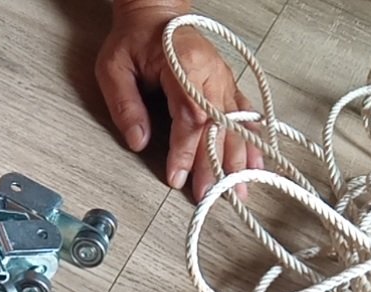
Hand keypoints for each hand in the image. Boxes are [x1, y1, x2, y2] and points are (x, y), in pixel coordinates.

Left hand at [96, 0, 261, 200]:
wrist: (156, 13)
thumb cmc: (134, 39)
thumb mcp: (114, 67)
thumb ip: (125, 104)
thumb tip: (138, 141)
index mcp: (183, 64)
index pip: (190, 116)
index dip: (186, 150)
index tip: (178, 177)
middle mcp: (211, 73)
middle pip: (218, 126)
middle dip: (215, 165)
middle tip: (212, 195)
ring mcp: (224, 79)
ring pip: (236, 124)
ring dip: (239, 159)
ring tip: (241, 189)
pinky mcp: (228, 84)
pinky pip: (245, 115)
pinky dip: (252, 140)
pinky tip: (257, 163)